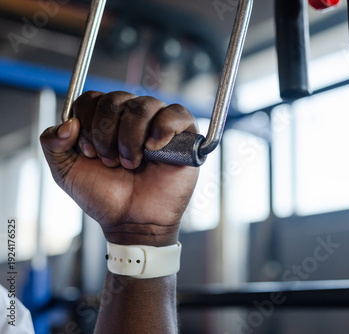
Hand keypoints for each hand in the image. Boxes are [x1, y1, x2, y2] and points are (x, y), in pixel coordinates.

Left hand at [40, 91, 198, 246]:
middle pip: (115, 99)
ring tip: (131, 163)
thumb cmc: (105, 197)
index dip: (86, 123)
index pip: (91, 99)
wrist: (133, 222)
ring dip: (130, 137)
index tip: (89, 153)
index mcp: (105, 121)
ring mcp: (158, 124)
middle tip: (110, 162)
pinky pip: (176, 113)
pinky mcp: (184, 134)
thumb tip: (68, 123)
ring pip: (143, 105)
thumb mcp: (66, 172)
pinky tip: (153, 148)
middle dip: (106, 134)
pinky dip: (163, 128)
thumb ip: (53, 144)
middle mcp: (131, 117)